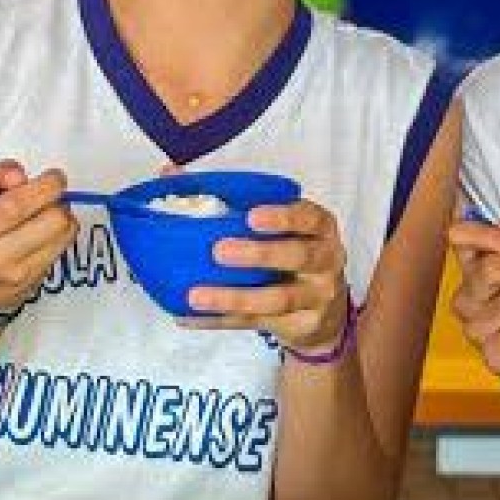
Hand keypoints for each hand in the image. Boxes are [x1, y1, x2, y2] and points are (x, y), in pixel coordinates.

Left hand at [185, 199, 349, 353]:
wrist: (324, 312)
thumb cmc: (294, 254)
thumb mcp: (282, 226)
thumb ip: (236, 200)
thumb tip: (173, 173)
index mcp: (320, 229)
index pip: (309, 219)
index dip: (283, 217)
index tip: (251, 216)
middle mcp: (326, 261)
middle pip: (299, 257)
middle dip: (260, 254)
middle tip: (219, 251)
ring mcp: (315, 297)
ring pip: (277, 299)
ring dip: (234, 297)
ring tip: (196, 295)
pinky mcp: (299, 326)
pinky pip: (254, 323)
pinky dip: (220, 320)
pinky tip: (190, 317)